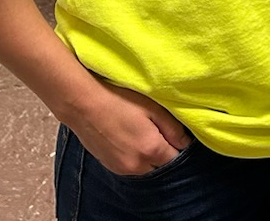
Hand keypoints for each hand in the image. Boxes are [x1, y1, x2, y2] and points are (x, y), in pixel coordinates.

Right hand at [64, 80, 189, 176]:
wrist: (83, 105)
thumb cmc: (120, 100)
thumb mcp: (153, 108)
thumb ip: (173, 129)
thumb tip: (186, 143)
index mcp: (151, 150)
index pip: (176, 159)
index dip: (180, 147)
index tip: (178, 135)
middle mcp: (136, 166)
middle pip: (161, 166)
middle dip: (166, 154)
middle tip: (162, 133)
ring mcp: (120, 169)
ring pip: (146, 168)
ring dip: (150, 157)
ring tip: (145, 134)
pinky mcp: (109, 166)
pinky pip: (131, 167)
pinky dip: (136, 158)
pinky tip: (131, 139)